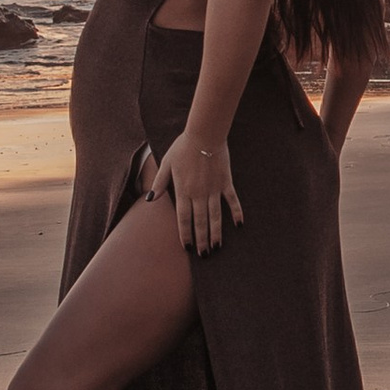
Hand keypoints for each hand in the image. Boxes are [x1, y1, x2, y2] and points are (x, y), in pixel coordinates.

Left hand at [148, 132, 242, 256]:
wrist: (204, 134)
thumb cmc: (183, 147)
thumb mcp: (166, 163)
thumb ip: (159, 182)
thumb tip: (150, 199)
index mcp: (183, 190)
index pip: (183, 218)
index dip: (185, 234)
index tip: (186, 247)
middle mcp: (199, 193)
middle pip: (200, 221)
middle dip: (201, 240)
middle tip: (203, 255)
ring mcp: (214, 189)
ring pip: (215, 216)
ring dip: (216, 233)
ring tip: (217, 247)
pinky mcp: (226, 182)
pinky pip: (232, 200)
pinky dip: (236, 212)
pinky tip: (239, 225)